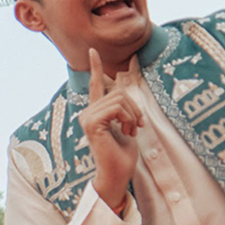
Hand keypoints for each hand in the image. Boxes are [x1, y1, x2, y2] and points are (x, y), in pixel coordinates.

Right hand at [80, 49, 142, 209]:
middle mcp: (88, 113)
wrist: (117, 174)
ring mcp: (87, 118)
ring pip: (119, 99)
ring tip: (132, 131)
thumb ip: (122, 109)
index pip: (95, 85)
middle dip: (134, 108)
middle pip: (117, 92)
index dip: (95, 67)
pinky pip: (117, 108)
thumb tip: (122, 92)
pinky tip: (127, 132)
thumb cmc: (122, 155)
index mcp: (95, 113)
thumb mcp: (125, 126)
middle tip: (137, 127)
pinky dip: (128, 118)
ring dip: (133, 114)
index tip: (92, 51)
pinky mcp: (92, 123)